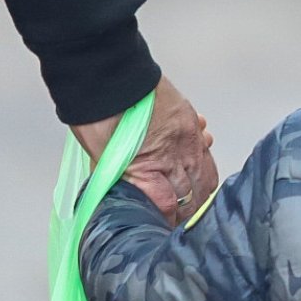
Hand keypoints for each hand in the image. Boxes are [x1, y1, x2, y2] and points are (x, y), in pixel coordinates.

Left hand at [70, 75, 217, 224]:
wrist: (104, 71)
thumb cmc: (95, 112)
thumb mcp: (100, 156)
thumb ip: (118, 178)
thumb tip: (125, 194)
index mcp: (146, 167)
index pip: (166, 206)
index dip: (167, 222)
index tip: (164, 230)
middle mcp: (171, 154)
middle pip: (189, 196)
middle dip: (186, 214)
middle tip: (181, 225)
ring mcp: (184, 137)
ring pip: (203, 176)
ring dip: (200, 195)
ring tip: (196, 207)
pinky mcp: (189, 121)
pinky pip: (205, 151)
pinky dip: (204, 167)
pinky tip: (201, 176)